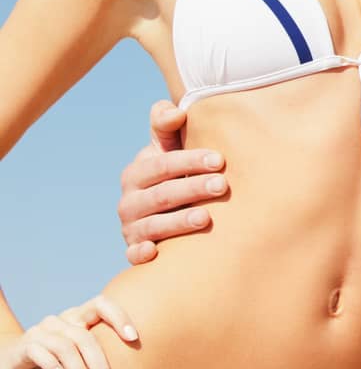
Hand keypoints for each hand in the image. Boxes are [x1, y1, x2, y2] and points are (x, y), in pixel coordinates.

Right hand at [0, 295, 138, 368]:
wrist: (9, 366)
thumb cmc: (53, 366)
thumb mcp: (78, 362)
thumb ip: (98, 362)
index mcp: (78, 317)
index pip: (102, 304)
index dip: (119, 317)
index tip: (134, 339)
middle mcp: (61, 320)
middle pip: (87, 337)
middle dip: (102, 368)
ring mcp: (41, 331)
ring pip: (67, 348)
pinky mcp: (25, 346)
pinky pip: (41, 353)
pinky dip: (54, 367)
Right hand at [118, 99, 227, 264]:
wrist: (167, 214)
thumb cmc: (175, 174)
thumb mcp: (168, 147)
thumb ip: (167, 125)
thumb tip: (176, 113)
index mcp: (137, 172)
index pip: (163, 164)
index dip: (190, 160)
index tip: (219, 160)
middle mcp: (130, 200)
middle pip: (162, 194)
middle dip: (192, 189)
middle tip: (222, 186)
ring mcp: (131, 227)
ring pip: (152, 225)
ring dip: (178, 222)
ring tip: (205, 218)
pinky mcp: (134, 251)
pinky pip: (133, 255)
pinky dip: (141, 253)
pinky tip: (155, 252)